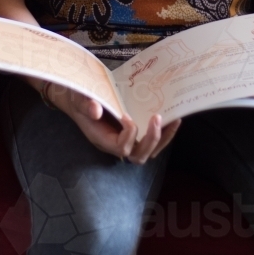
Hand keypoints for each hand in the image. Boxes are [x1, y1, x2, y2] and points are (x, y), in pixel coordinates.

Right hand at [48, 85, 181, 162]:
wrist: (82, 98)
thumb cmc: (80, 99)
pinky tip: (173, 118)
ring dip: (162, 138)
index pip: (121, 148)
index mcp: (103, 139)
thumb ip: (85, 103)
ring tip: (174, 119)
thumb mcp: (79, 98)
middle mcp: (117, 144)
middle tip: (156, 117)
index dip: (128, 135)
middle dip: (151, 139)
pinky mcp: (135, 134)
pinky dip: (164, 133)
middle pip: (138, 156)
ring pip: (148, 152)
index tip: (126, 115)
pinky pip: (152, 142)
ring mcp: (127, 141)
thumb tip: (95, 109)